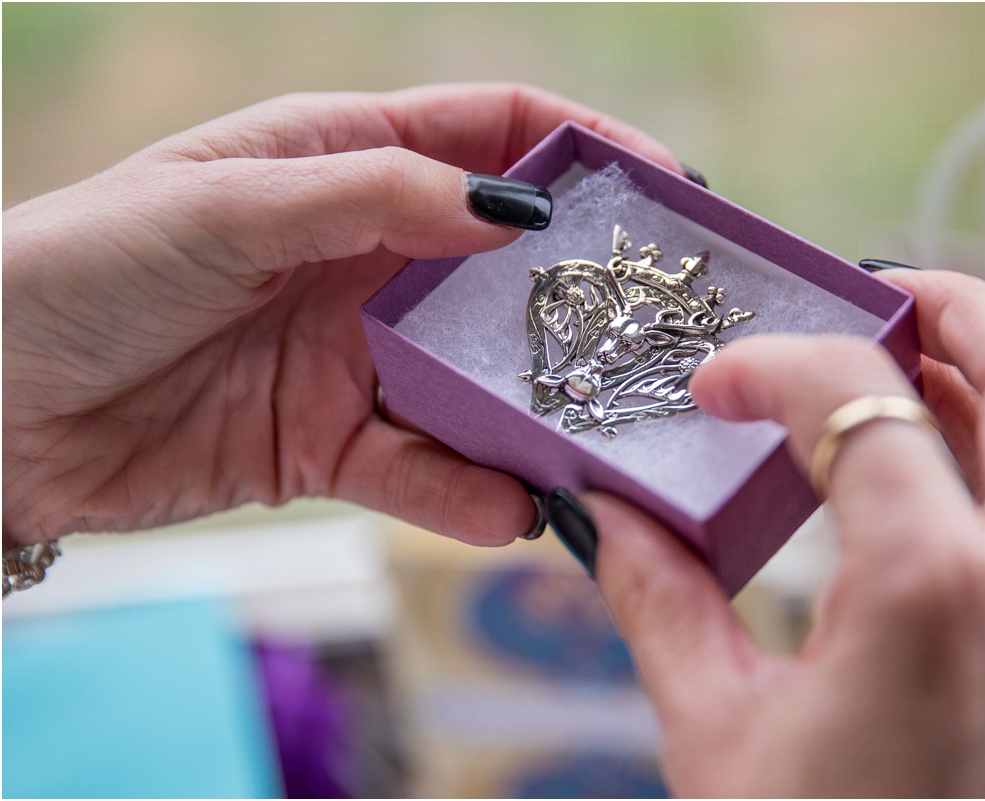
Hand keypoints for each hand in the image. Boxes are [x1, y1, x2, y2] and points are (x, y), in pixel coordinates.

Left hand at [2, 83, 681, 547]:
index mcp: (343, 161)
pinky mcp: (330, 441)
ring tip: (600, 438)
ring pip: (476, 377)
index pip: (492, 134)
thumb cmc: (87, 267)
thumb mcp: (229, 204)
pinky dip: (467, 491)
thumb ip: (373, 197)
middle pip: (505, 265)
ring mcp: (356, 352)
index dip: (584, 151)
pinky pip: (421, 468)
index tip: (666, 190)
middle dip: (582, 294)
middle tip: (658, 328)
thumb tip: (512, 212)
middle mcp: (366, 253)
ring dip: (536, 409)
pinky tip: (511, 508)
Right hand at [584, 270, 984, 795]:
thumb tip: (608, 516)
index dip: (777, 369)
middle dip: (954, 311)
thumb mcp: (713, 733)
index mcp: (938, 597)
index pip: (861, 408)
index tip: (717, 385)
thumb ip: (659, 600)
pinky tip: (928, 491)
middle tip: (872, 293)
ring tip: (898, 370)